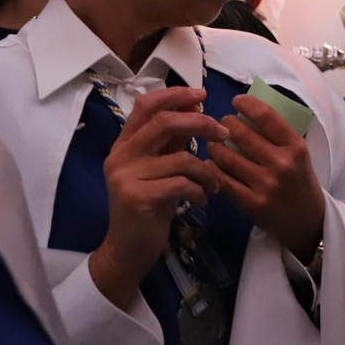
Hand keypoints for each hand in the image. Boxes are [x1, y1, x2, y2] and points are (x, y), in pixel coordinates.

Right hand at [90, 86, 225, 308]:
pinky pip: (181, 183)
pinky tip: (203, 200)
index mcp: (125, 144)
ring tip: (214, 184)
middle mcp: (120, 156)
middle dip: (201, 124)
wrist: (128, 250)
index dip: (175, 94)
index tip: (202, 95)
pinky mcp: (137, 197)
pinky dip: (199, 190)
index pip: (146, 105)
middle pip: (165, 122)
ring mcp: (125, 176)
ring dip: (207, 170)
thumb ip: (173, 140)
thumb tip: (195, 106)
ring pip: (181, 157)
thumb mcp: (161, 168)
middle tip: (224, 134)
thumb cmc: (150, 207)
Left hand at [209, 94, 325, 261]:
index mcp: (296, 146)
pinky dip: (212, 169)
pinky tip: (210, 165)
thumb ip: (277, 135)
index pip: (267, 116)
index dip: (247, 104)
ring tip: (214, 144)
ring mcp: (265, 184)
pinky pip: (223, 180)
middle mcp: (281, 163)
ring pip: (227, 156)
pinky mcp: (251, 203)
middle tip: (220, 125)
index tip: (236, 101)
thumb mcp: (298, 154)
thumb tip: (247, 110)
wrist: (307, 222)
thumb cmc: (300, 181)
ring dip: (214, 146)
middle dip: (225, 124)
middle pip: (241, 133)